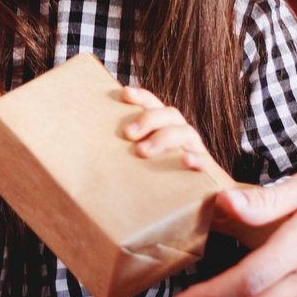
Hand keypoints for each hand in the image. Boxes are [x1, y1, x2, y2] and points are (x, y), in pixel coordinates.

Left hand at [122, 85, 236, 192]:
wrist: (212, 203)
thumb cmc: (168, 181)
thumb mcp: (146, 165)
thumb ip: (125, 156)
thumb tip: (85, 157)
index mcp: (165, 129)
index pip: (154, 106)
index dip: (142, 97)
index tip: (124, 93)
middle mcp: (182, 136)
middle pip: (170, 115)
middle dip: (148, 119)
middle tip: (128, 134)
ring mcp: (197, 152)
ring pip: (186, 133)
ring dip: (164, 138)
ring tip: (144, 151)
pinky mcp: (210, 174)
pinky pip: (206, 163)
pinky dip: (197, 160)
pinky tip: (185, 161)